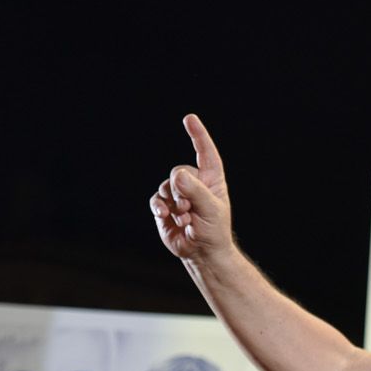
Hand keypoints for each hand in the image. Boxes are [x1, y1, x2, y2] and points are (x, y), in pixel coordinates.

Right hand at [151, 114, 232, 261]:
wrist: (201, 252)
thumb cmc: (214, 230)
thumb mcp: (210, 210)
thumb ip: (195, 191)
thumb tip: (177, 175)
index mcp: (211, 179)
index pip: (205, 152)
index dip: (198, 135)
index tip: (189, 119)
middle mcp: (194, 183)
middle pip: (179, 171)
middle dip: (182, 190)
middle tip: (189, 208)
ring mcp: (177, 194)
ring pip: (166, 185)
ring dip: (173, 202)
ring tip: (184, 217)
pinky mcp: (165, 206)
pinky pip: (156, 199)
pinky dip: (159, 207)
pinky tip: (166, 216)